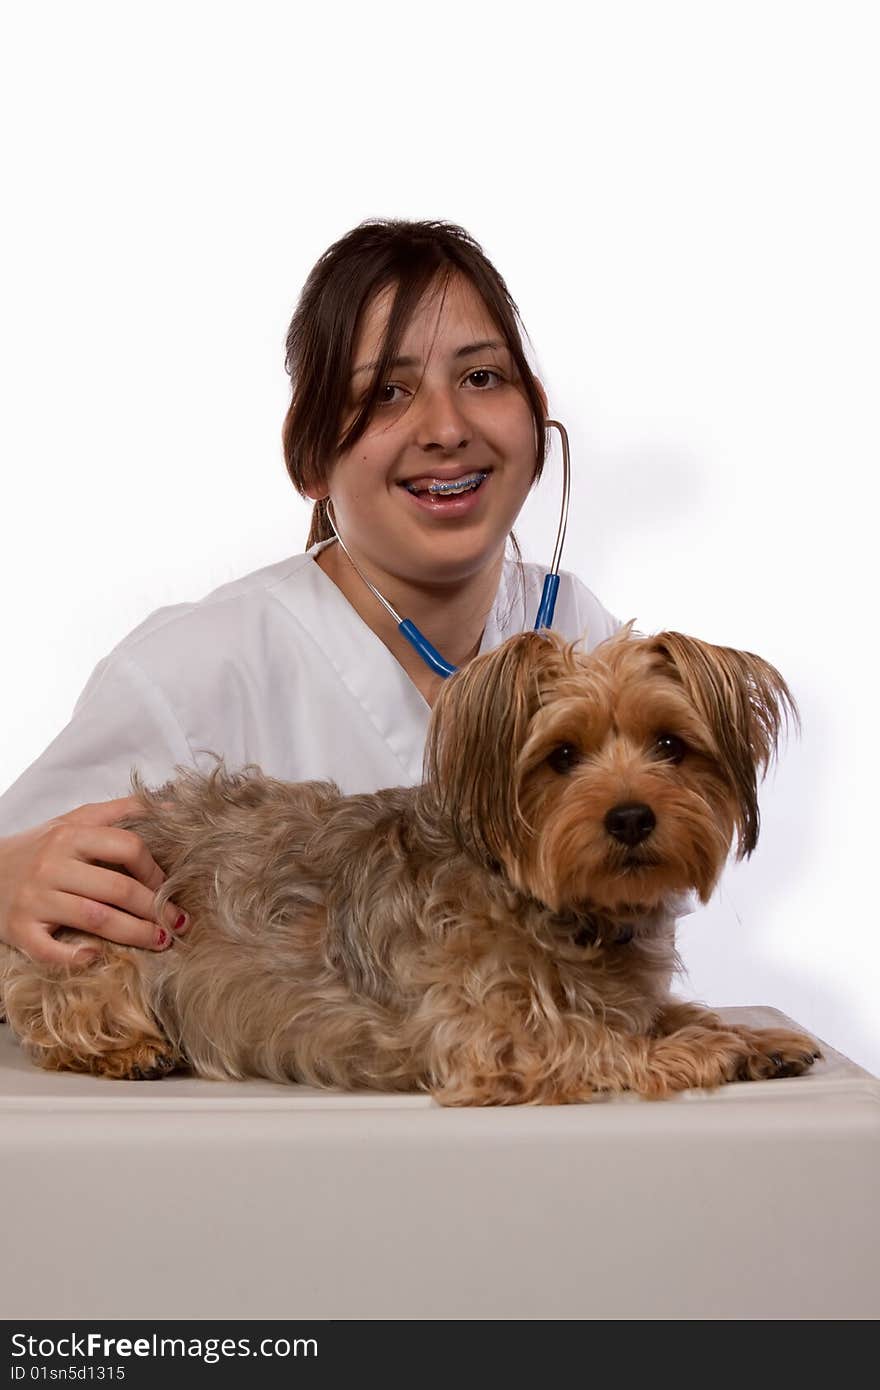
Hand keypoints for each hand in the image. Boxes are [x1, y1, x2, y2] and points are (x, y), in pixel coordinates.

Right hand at [0, 796, 187, 964]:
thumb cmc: (40, 847)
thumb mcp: (74, 821)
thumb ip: (120, 811)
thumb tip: (170, 805)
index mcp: (71, 835)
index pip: (127, 847)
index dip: (156, 870)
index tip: (170, 886)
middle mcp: (52, 865)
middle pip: (117, 888)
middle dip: (155, 909)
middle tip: (178, 921)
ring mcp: (35, 899)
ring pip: (95, 919)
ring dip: (134, 934)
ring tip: (161, 940)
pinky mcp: (18, 930)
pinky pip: (50, 950)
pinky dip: (76, 957)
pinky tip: (97, 956)